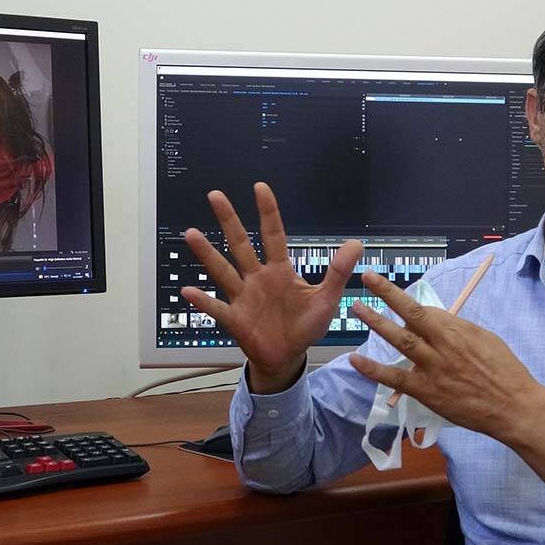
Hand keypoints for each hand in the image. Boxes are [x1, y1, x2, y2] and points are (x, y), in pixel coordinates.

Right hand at [181, 182, 362, 392]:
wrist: (288, 356)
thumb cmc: (305, 325)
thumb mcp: (327, 298)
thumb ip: (338, 271)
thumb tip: (356, 243)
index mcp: (279, 270)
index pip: (273, 235)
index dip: (268, 212)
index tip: (260, 187)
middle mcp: (257, 278)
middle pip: (241, 244)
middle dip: (229, 220)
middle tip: (215, 195)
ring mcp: (243, 297)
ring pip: (223, 271)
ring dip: (208, 254)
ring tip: (191, 234)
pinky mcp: (235, 319)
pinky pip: (217, 309)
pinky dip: (203, 301)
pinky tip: (188, 291)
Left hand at [348, 269, 544, 482]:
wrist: (514, 407)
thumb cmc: (505, 371)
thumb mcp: (485, 339)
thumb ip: (459, 330)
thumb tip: (437, 322)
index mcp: (458, 330)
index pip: (425, 309)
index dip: (406, 300)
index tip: (391, 293)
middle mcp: (443, 345)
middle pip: (410, 314)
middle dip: (386, 294)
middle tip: (366, 278)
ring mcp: (433, 368)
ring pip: (400, 340)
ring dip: (376, 323)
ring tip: (356, 309)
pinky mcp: (427, 392)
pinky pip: (395, 378)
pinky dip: (373, 369)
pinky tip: (355, 360)